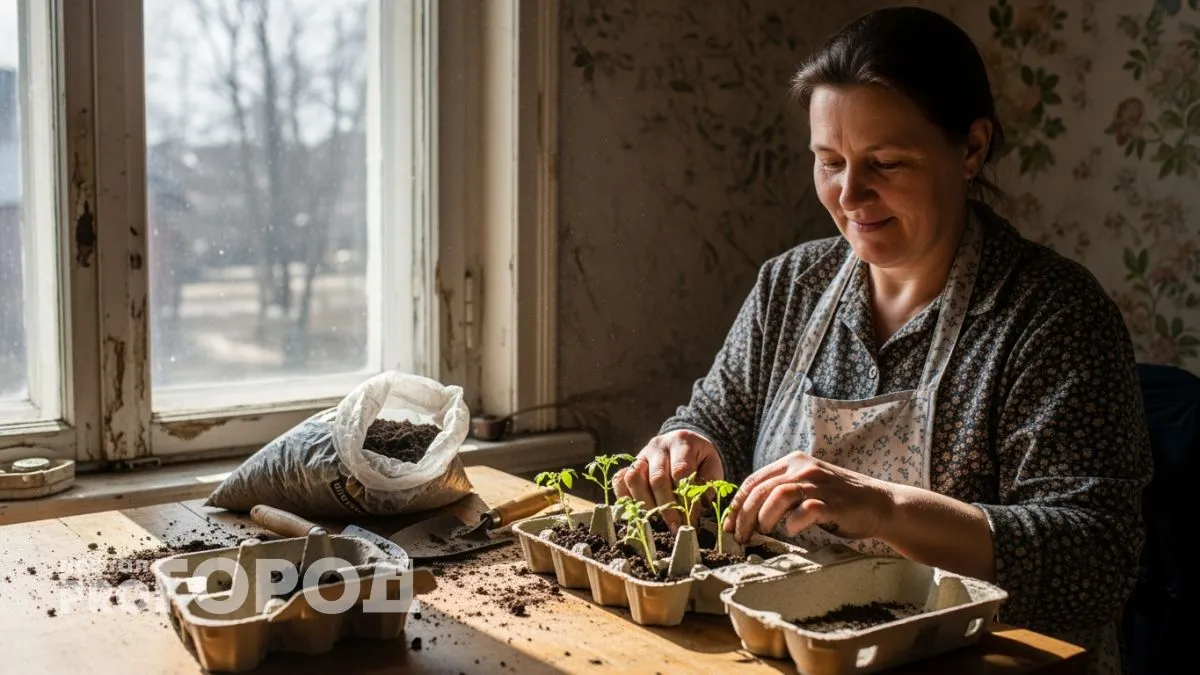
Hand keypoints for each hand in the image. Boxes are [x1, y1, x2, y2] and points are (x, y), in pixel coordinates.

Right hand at [612, 429, 723, 529]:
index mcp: (682, 441)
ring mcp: (641, 454)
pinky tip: (638, 513)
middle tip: (674, 527)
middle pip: (657, 478)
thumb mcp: (712, 465)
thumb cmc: (699, 458)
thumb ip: (708, 484)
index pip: (681, 471)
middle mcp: (658, 446)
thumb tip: (698, 507)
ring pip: (634, 478)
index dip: (686, 498)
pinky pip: (619, 480)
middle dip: (666, 507)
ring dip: (645, 504)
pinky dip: (625, 498)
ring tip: (656, 522)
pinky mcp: (629, 464)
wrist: (683, 441)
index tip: (692, 519)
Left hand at [726, 451, 894, 544]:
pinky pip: (806, 510)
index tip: (729, 525)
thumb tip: (747, 513)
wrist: (879, 503)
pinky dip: (793, 523)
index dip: (737, 504)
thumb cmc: (838, 500)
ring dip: (765, 518)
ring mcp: (819, 484)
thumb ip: (781, 491)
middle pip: (761, 489)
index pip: (754, 480)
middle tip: (740, 537)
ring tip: (763, 533)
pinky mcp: (833, 502)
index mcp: (793, 462)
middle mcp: (803, 468)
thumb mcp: (806, 486)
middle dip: (745, 516)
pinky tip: (792, 531)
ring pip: (779, 495)